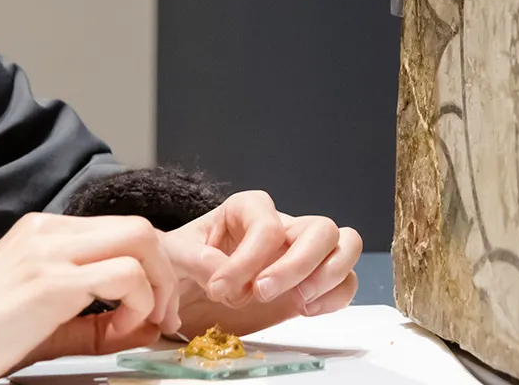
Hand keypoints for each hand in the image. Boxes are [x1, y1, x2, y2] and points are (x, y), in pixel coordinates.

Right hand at [0, 212, 181, 384]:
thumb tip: (144, 324)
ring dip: (157, 286)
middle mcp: (47, 231)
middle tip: (164, 316)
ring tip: (142, 324)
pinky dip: (137, 304)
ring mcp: (47, 251)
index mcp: (43, 233)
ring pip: (140, 240)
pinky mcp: (48, 281)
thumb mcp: (42, 325)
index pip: (122, 230)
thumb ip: (91, 321)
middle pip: (140, 228)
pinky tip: (117, 331)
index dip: (155, 267)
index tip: (161, 307)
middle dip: (168, 272)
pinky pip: (123, 275)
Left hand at [164, 191, 362, 337]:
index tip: (220, 287)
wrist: (189, 291)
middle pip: (320, 228)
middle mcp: (283, 225)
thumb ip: (194, 257)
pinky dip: (335, 296)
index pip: (267, 225)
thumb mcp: (173, 254)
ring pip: (345, 245)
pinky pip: (346, 281)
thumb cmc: (183, 263)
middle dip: (295, 265)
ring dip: (327, 276)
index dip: (246, 259)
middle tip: (262, 292)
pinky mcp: (313, 282)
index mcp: (248, 208)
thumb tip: (220, 270)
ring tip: (297, 302)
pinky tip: (304, 310)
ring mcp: (303, 252)